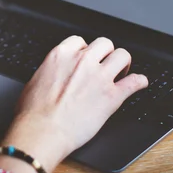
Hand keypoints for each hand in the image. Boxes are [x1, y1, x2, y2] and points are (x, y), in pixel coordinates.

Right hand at [2, 36, 147, 172]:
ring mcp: (99, 77)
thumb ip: (50, 72)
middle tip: (105, 65)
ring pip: (122, 56)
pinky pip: (135, 82)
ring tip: (121, 72)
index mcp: (61, 55)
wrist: (43, 131)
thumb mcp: (35, 81)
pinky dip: (139, 82)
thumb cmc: (33, 112)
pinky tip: (139, 83)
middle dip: (105, 53)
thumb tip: (53, 76)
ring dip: (123, 63)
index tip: (86, 58)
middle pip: (104, 44)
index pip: (80, 41)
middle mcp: (82, 61)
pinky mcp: (112, 96)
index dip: (85, 50)